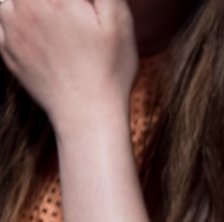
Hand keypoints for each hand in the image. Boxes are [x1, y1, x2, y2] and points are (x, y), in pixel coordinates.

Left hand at [0, 0, 137, 133]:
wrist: (87, 114)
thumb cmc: (110, 69)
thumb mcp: (118, 20)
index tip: (76, 1)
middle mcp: (22, 8)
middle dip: (50, 2)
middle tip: (65, 8)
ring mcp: (9, 30)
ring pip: (5, 1)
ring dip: (22, 3)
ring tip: (49, 12)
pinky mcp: (5, 49)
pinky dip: (10, 14)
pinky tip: (29, 22)